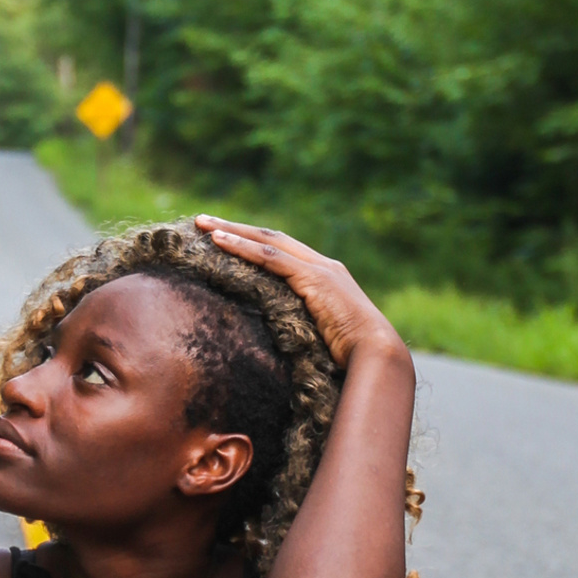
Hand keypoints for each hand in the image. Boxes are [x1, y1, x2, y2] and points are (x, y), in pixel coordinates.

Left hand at [194, 214, 403, 367]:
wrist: (376, 354)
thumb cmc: (350, 356)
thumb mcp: (319, 336)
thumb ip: (299, 327)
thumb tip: (277, 341)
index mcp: (325, 277)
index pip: (282, 252)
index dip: (252, 243)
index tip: (224, 238)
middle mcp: (323, 265)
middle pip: (271, 238)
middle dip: (236, 228)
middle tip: (203, 221)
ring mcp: (319, 268)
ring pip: (267, 241)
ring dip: (232, 231)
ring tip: (202, 224)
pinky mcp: (313, 278)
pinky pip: (270, 257)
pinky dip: (242, 247)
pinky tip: (218, 241)